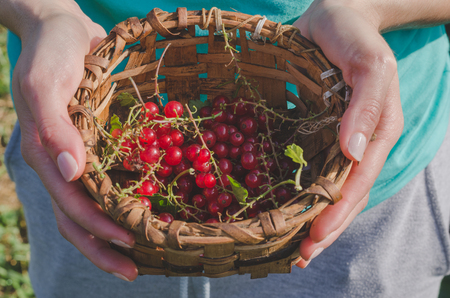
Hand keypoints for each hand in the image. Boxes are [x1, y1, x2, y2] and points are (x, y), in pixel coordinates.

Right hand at [11, 1, 137, 280]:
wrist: (63, 29)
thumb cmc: (51, 52)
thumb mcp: (45, 83)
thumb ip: (53, 128)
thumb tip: (70, 174)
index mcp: (47, 156)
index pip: (69, 205)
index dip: (96, 228)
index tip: (128, 242)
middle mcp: (62, 163)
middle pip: (78, 218)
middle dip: (103, 248)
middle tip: (134, 271)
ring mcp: (78, 156)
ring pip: (92, 206)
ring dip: (113, 233)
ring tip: (142, 254)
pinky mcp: (96, 144)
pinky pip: (108, 180)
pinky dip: (123, 201)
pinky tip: (145, 210)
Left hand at [293, 0, 403, 266]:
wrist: (336, 17)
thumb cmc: (353, 37)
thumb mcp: (368, 64)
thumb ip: (366, 106)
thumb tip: (353, 153)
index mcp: (377, 133)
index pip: (357, 183)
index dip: (336, 214)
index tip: (312, 239)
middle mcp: (359, 143)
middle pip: (345, 196)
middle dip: (324, 230)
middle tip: (298, 258)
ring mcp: (338, 140)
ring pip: (329, 190)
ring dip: (312, 221)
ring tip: (292, 251)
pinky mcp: (318, 132)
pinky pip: (313, 170)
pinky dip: (301, 195)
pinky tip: (285, 210)